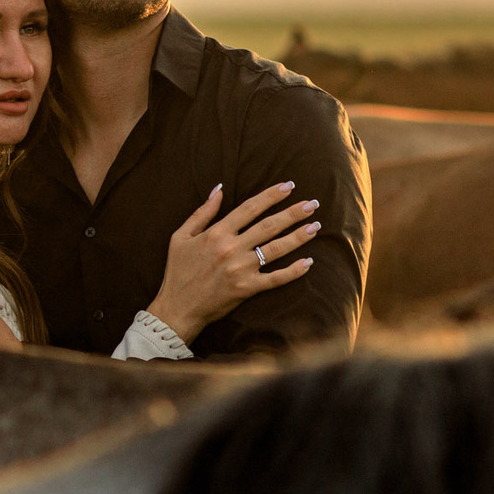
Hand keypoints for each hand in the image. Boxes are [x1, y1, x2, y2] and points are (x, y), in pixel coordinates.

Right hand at [150, 182, 318, 344]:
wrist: (177, 307)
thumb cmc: (178, 271)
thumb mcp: (181, 236)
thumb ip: (202, 212)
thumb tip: (219, 189)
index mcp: (216, 233)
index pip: (250, 208)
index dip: (271, 196)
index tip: (288, 186)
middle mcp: (231, 249)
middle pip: (269, 226)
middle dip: (293, 213)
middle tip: (312, 203)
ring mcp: (241, 269)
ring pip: (276, 249)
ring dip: (298, 236)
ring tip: (315, 225)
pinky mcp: (247, 289)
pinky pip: (275, 278)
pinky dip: (293, 271)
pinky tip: (308, 262)